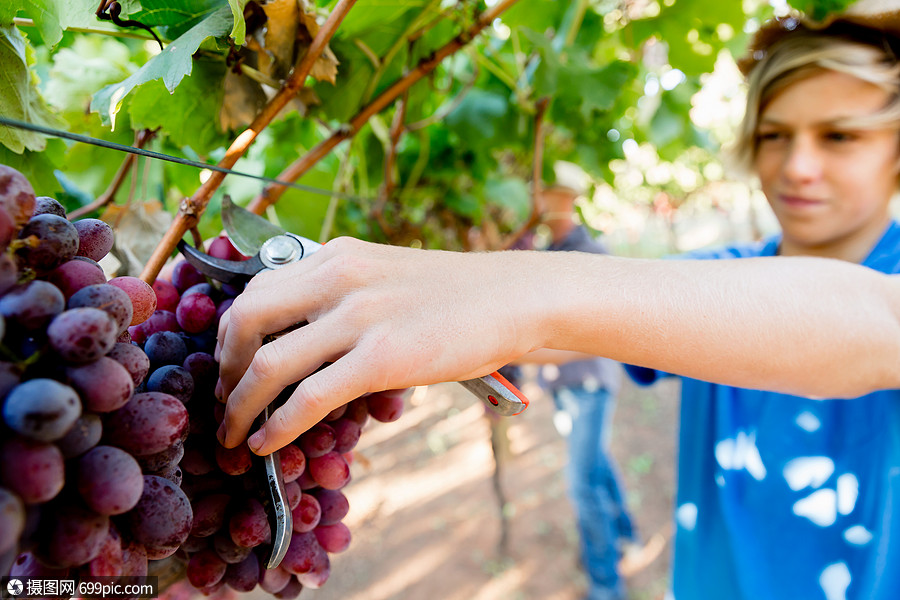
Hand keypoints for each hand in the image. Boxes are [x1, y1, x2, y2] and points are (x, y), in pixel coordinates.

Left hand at [216, 237, 543, 454]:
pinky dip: (277, 425)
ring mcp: (359, 316)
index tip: (229, 367)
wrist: (512, 297)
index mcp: (335, 256)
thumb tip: (300, 343)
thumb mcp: (385, 276)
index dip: (228, 335)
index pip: (256, 290)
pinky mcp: (382, 356)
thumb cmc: (453, 295)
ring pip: (269, 364)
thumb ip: (340, 295)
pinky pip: (309, 397)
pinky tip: (266, 444)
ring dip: (239, 405)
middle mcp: (337, 277)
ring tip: (233, 434)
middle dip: (224, 369)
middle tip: (225, 401)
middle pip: (245, 320)